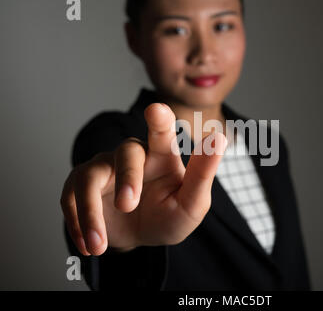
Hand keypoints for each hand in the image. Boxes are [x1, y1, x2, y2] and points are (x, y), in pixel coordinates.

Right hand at [60, 103, 226, 255]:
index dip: (159, 119)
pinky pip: (70, 198)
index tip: (156, 110)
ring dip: (91, 211)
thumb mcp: (192, 204)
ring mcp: (104, 169)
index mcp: (161, 156)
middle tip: (128, 206)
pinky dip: (77, 224)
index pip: (161, 132)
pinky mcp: (80, 186)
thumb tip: (219, 138)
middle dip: (127, 177)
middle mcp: (132, 157)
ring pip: (90, 176)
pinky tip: (89, 245)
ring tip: (98, 244)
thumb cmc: (169, 215)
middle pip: (126, 153)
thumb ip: (202, 175)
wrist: (140, 238)